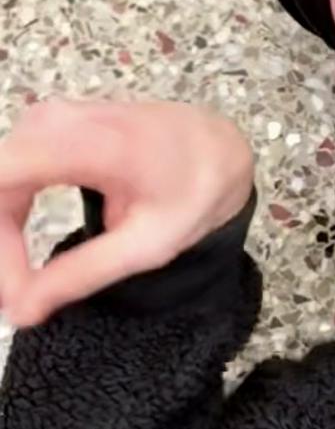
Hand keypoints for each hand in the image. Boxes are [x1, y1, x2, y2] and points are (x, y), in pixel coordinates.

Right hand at [0, 96, 254, 329]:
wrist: (218, 147)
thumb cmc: (195, 190)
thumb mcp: (149, 243)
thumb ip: (84, 273)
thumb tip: (21, 311)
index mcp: (92, 144)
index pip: (0, 181)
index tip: (12, 290)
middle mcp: (62, 120)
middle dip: (2, 247)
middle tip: (19, 295)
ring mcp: (54, 117)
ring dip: (2, 234)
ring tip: (21, 277)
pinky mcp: (52, 125)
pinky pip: (11, 171)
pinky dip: (8, 212)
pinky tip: (17, 244)